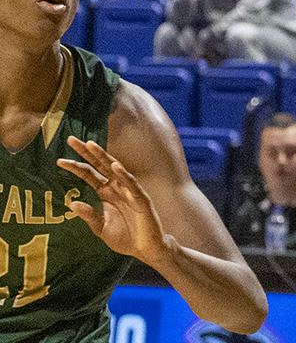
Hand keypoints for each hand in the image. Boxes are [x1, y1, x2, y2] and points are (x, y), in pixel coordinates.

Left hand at [57, 136, 172, 263]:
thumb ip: (88, 215)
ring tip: (91, 144)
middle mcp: (116, 187)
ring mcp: (129, 191)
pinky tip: (115, 166)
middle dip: (86, 152)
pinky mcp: (140, 198)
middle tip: (71, 139)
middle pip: (99, 165)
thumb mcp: (100, 229)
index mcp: (106, 193)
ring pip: (114, 169)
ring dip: (103, 156)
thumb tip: (72, 203)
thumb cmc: (125, 237)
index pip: (88, 175)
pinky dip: (123, 174)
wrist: (145, 249)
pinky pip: (131, 184)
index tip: (59, 160)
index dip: (75, 166)